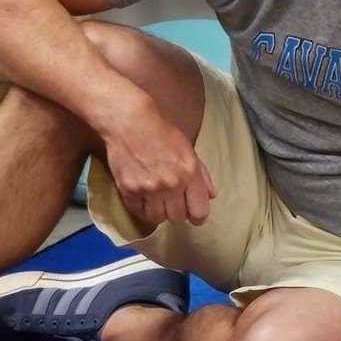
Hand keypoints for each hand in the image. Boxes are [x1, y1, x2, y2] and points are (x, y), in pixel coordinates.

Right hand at [102, 98, 216, 228]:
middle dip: (176, 211)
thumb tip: (211, 196)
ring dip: (158, 212)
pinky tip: (142, 197)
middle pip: (178, 218)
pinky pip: (138, 212)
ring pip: (158, 219)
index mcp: (189, 173)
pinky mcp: (129, 190)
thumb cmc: (161, 132)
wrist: (129, 122)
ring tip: (155, 200)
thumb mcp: (187, 149)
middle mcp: (171, 184)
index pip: (199, 212)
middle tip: (170, 200)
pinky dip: (141, 208)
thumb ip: (201, 175)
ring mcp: (149, 189)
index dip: (197, 216)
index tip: (192, 213)